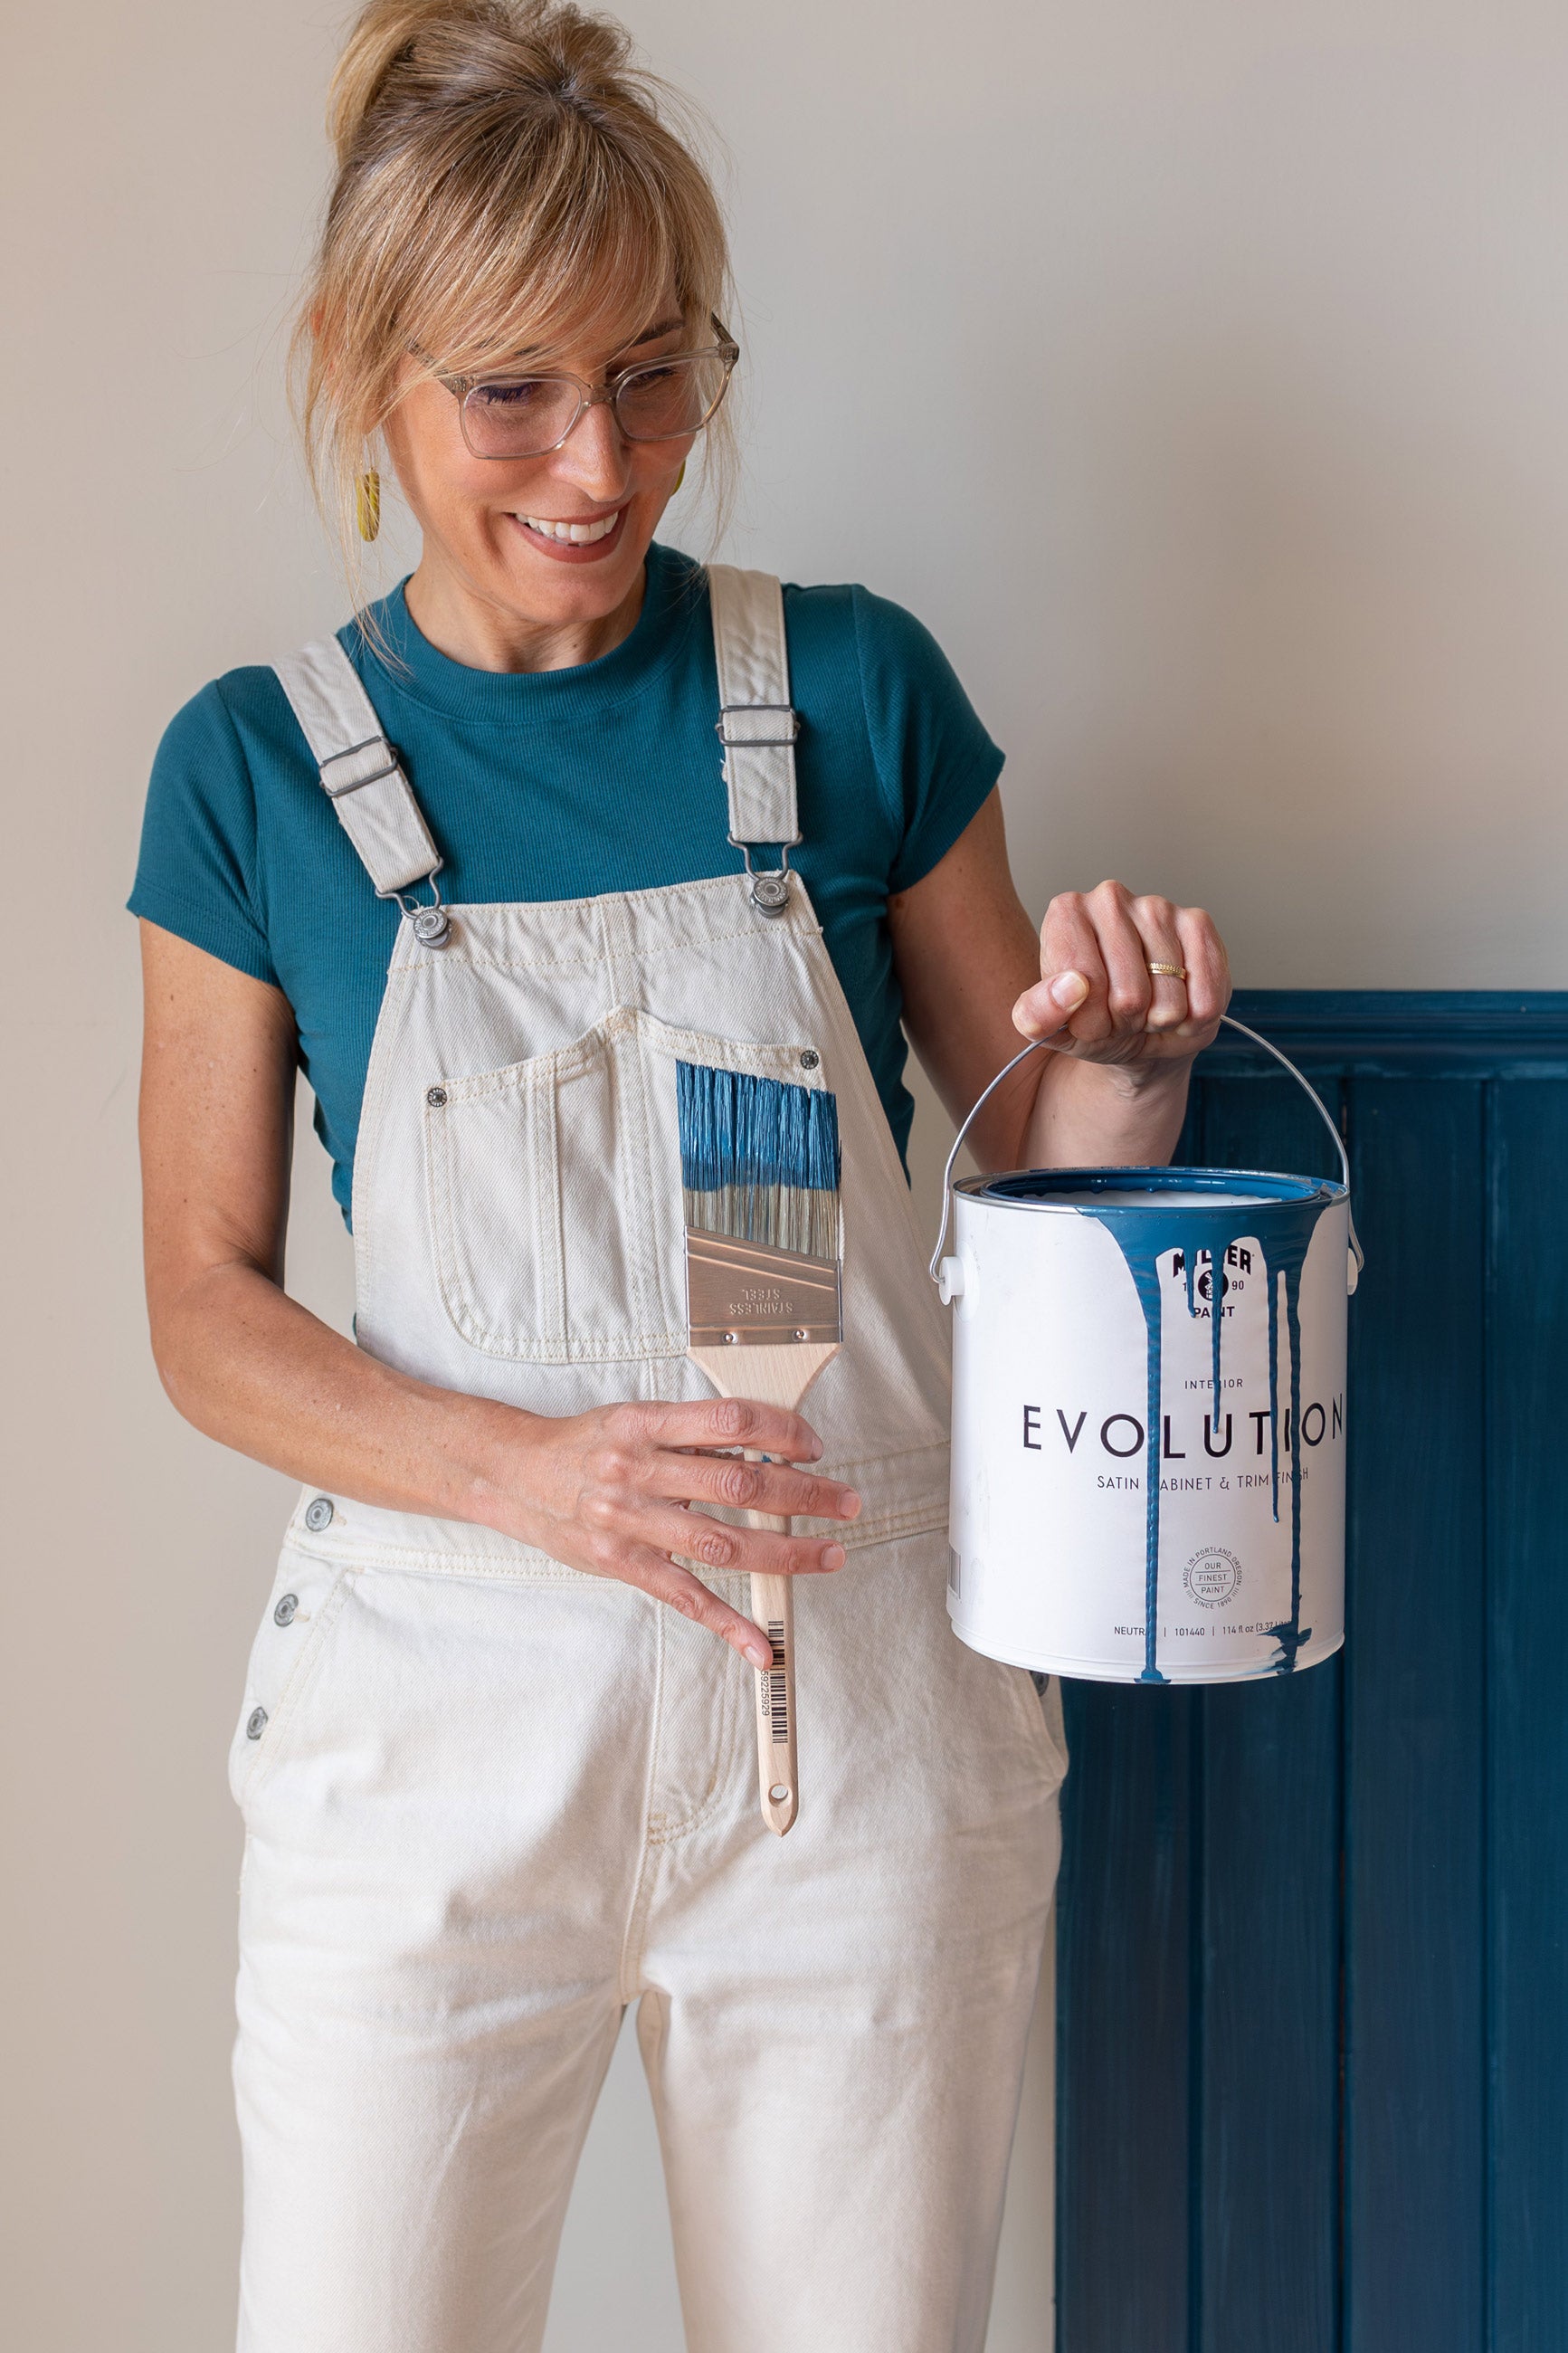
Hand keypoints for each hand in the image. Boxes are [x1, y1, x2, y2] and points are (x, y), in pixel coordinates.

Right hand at [482, 1395, 860, 1668]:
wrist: (516, 1475)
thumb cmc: (583, 1444)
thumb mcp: (633, 1417)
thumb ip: (690, 1433)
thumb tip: (764, 1447)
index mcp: (646, 1424)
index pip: (730, 1420)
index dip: (781, 1431)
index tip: (813, 1446)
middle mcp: (638, 1470)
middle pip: (739, 1483)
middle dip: (803, 1493)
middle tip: (846, 1502)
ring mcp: (631, 1522)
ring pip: (723, 1542)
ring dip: (785, 1551)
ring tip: (828, 1554)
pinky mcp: (624, 1565)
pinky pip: (685, 1598)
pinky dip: (727, 1624)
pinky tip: (760, 1644)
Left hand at [1011, 880, 1230, 1070]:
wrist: (1138, 1032)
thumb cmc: (1091, 1022)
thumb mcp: (1051, 1029)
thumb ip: (1037, 1015)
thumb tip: (1072, 988)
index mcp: (1066, 914)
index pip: (1085, 986)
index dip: (1091, 1020)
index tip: (1089, 1015)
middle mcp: (1109, 898)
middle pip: (1129, 995)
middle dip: (1126, 1021)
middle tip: (1121, 1014)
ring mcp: (1158, 906)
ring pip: (1168, 999)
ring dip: (1159, 1020)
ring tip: (1147, 1008)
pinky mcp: (1198, 923)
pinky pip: (1204, 996)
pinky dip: (1194, 1017)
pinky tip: (1180, 1002)